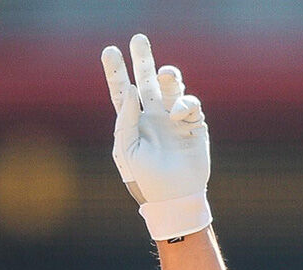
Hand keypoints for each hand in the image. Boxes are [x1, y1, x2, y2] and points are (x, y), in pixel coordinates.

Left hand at [101, 35, 211, 240]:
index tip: (109, 51)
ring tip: (165, 74)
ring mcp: (173, 119)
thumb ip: (124, 120)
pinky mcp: (193, 124)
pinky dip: (184, 104)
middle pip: (147, 81)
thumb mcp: (126, 151)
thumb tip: (129, 89)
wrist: (174, 197)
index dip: (115, 72)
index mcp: (132, 123)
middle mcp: (152, 116)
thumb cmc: (145, 179)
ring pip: (171, 86)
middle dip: (143, 59)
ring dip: (168, 76)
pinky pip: (189, 104)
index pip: (122, 92)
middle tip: (138, 39)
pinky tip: (178, 115)